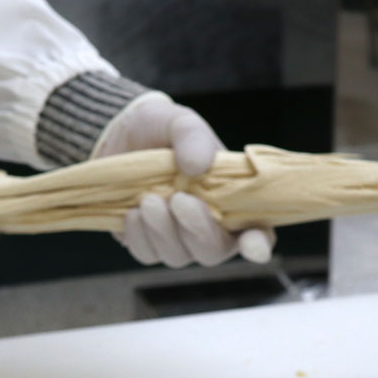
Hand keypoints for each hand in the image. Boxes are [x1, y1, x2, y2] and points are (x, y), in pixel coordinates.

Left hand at [93, 92, 274, 268]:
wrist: (118, 138)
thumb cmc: (161, 132)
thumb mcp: (179, 121)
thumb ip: (193, 136)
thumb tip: (197, 167)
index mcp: (232, 200)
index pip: (257, 233)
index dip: (258, 244)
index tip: (252, 244)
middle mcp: (209, 228)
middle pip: (214, 251)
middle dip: (198, 230)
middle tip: (179, 199)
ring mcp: (178, 241)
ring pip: (178, 256)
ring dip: (163, 230)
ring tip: (149, 198)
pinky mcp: (148, 245)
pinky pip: (147, 254)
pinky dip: (140, 234)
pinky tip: (133, 211)